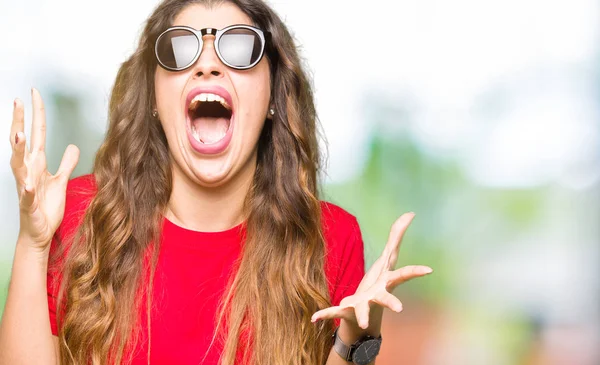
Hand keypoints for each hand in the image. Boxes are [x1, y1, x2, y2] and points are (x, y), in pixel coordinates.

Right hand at [9, 88, 79, 253]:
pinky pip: (25, 196)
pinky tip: (26, 184)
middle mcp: (28, 171)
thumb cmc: (46, 206)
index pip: (36, 133)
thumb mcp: (60, 180)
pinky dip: (25, 190)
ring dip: (17, 150)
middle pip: (22, 142)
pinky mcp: (28, 204)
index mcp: (36, 163)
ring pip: (17, 165)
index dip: (36, 113)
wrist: (39, 232)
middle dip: (20, 122)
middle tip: (18, 101)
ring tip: (18, 134)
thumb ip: (66, 163)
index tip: (33, 93)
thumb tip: (71, 145)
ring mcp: (25, 187)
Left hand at [311, 212, 431, 333]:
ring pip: (362, 310)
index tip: (429, 269)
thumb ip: (397, 236)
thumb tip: (411, 212)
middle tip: (399, 309)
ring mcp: (361, 306)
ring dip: (362, 315)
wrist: (363, 318)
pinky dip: (324, 315)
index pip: (402, 276)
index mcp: (386, 283)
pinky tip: (314, 318)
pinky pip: (333, 313)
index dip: (415, 272)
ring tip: (362, 322)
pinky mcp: (345, 311)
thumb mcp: (387, 259)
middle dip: (392, 302)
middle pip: (386, 298)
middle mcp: (376, 296)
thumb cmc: (378, 284)